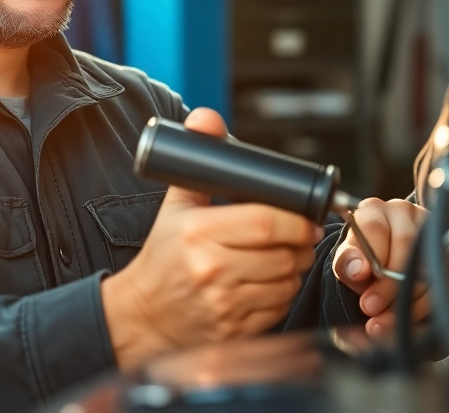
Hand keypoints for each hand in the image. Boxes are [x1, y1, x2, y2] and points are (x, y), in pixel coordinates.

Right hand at [101, 108, 322, 370]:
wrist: (144, 314)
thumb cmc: (164, 256)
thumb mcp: (176, 205)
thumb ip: (199, 160)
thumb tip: (206, 118)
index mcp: (199, 233)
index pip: (268, 223)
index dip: (297, 220)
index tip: (304, 217)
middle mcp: (212, 270)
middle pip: (285, 253)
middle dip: (301, 243)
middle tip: (298, 236)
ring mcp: (223, 304)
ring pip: (287, 281)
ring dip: (294, 267)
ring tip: (282, 257)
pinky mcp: (234, 330)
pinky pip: (279, 306)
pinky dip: (283, 293)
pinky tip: (269, 282)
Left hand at [331, 198, 429, 338]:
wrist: (380, 268)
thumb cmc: (362, 260)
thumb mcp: (347, 261)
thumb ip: (347, 262)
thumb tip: (358, 269)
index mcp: (375, 210)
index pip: (375, 229)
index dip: (371, 265)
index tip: (365, 298)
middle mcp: (406, 213)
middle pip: (407, 245)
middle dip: (391, 286)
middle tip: (376, 311)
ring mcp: (432, 231)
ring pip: (429, 265)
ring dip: (409, 300)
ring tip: (388, 322)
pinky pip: (445, 280)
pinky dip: (427, 304)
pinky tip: (409, 317)